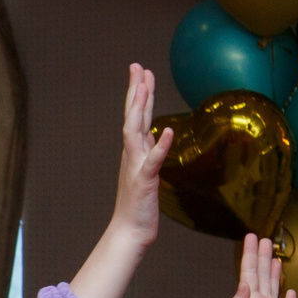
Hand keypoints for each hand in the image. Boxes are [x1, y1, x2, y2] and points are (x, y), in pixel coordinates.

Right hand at [108, 63, 175, 247]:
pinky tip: (166, 131)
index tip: (141, 72)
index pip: (136, 116)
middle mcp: (132, 154)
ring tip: (143, 87)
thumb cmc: (138, 205)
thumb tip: (154, 134)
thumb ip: (148, 152)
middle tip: (137, 66)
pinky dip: (159, 146)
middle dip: (135, 91)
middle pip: (133, 116)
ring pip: (136, 132)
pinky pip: (153, 161)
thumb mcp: (146, 172)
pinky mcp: (144, 182)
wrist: (130, 231)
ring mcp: (136, 167)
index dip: (139, 94)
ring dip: (140, 109)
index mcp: (134, 151)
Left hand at [228, 235, 297, 297]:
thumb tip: (244, 283)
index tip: (251, 236)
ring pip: (275, 287)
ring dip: (274, 271)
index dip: (250, 255)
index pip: (249, 274)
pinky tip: (291, 290)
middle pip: (262, 275)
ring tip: (275, 255)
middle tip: (264, 237)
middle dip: (262, 256)